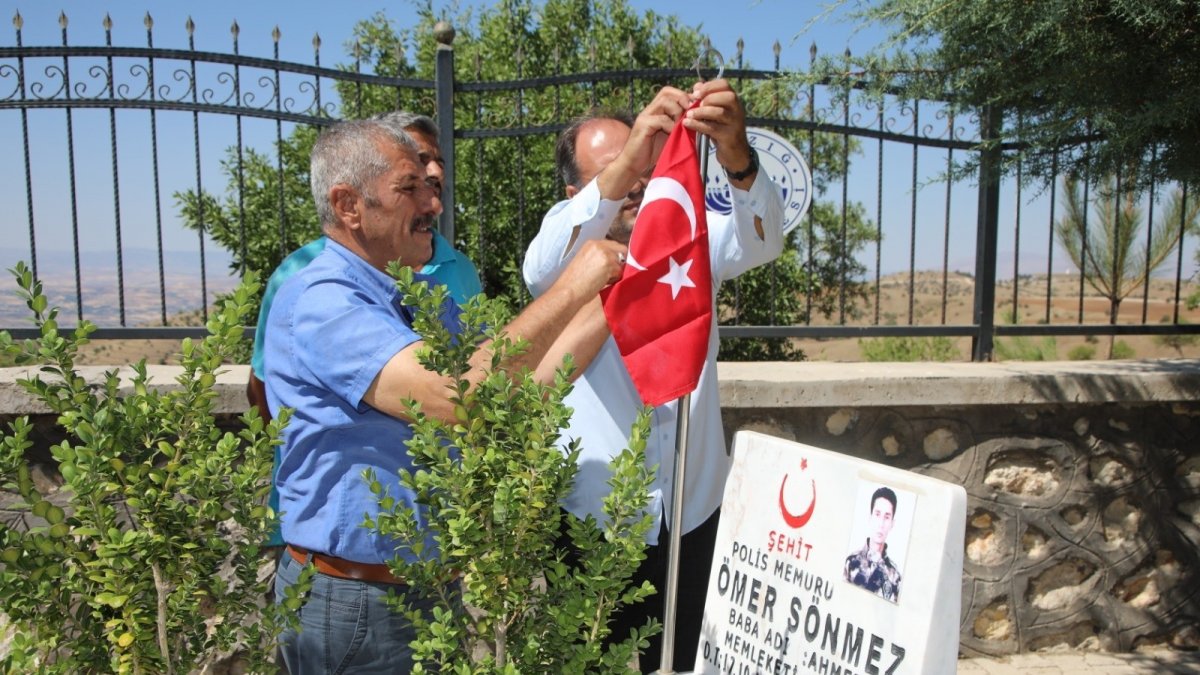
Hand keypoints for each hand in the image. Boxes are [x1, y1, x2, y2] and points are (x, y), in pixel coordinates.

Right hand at [560, 239, 628, 295]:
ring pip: (622, 262)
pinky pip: (620, 272)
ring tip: (603, 279)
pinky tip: (602, 283)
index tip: (611, 266)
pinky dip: (614, 279)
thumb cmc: (574, 281)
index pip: (613, 244)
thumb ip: (598, 257)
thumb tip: (613, 261)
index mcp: (591, 243)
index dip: (614, 256)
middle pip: (621, 250)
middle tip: (610, 273)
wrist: (568, 291)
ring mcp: (604, 254)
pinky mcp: (609, 265)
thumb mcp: (585, 261)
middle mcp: (598, 245)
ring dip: (616, 272)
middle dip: (619, 262)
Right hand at [598, 86, 690, 200]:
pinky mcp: (642, 125)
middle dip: (682, 99)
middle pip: (667, 92)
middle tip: (691, 113)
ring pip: (664, 101)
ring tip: (681, 125)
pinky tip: (673, 135)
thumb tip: (698, 118)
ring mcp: (645, 116)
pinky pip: (661, 119)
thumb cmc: (652, 153)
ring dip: (677, 112)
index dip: (685, 96)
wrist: (634, 166)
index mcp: (657, 111)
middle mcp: (650, 110)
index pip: (671, 93)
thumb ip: (681, 125)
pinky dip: (671, 126)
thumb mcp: (671, 136)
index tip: (696, 106)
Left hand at [684, 79, 753, 180]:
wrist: (735, 155)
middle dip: (708, 97)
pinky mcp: (729, 137)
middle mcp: (738, 110)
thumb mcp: (716, 114)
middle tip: (694, 103)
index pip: (725, 85)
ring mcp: (735, 124)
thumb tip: (697, 85)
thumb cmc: (722, 131)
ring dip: (701, 112)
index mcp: (734, 102)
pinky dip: (698, 125)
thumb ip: (707, 99)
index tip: (696, 92)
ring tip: (688, 114)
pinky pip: (712, 128)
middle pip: (728, 96)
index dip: (709, 86)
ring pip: (720, 112)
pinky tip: (687, 124)